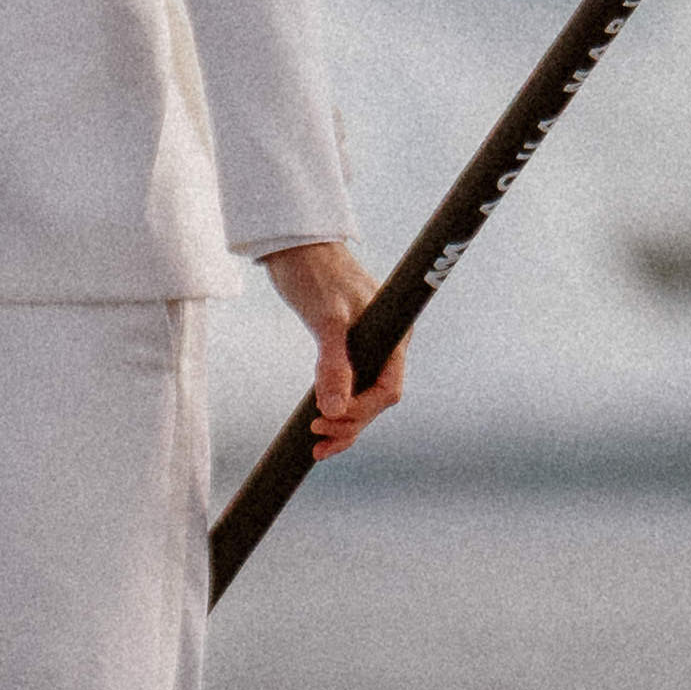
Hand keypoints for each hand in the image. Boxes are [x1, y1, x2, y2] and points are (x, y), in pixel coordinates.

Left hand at [259, 237, 398, 455]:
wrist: (298, 245)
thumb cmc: (315, 274)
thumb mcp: (325, 318)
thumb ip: (333, 364)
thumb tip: (335, 410)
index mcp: (392, 337)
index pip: (388, 390)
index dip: (361, 413)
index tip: (326, 422)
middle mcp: (386, 345)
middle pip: (376, 400)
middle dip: (350, 424)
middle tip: (315, 438)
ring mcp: (369, 347)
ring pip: (363, 396)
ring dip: (344, 423)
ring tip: (316, 444)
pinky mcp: (348, 346)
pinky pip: (350, 385)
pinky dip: (336, 406)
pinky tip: (320, 423)